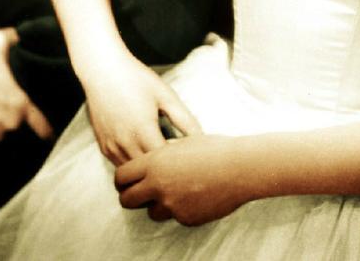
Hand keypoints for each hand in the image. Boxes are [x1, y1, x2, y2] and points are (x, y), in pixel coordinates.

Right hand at [0, 28, 52, 141]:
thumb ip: (16, 39)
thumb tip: (23, 34)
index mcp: (20, 106)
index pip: (43, 125)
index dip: (50, 128)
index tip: (54, 130)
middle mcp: (7, 124)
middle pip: (22, 120)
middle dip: (20, 111)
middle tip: (14, 94)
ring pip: (3, 123)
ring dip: (1, 114)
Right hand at [82, 51, 199, 165]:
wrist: (102, 70)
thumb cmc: (137, 79)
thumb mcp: (165, 96)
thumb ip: (185, 120)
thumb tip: (202, 138)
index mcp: (144, 132)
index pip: (166, 164)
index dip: (179, 163)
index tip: (188, 155)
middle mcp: (126, 145)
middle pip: (149, 173)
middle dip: (165, 169)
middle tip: (178, 159)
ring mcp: (112, 148)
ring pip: (134, 173)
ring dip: (147, 170)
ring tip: (162, 157)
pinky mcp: (103, 147)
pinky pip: (121, 165)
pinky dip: (134, 164)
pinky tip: (144, 151)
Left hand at [115, 134, 244, 225]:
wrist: (238, 168)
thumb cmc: (214, 149)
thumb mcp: (183, 142)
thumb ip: (164, 152)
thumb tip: (156, 155)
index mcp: (155, 162)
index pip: (121, 176)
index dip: (121, 180)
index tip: (125, 181)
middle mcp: (158, 186)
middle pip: (127, 200)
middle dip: (130, 197)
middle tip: (137, 194)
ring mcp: (171, 205)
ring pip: (151, 213)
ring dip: (157, 205)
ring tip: (174, 192)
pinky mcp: (185, 218)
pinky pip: (175, 217)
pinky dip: (180, 209)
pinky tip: (194, 196)